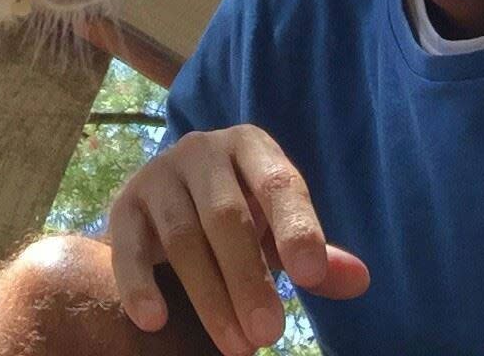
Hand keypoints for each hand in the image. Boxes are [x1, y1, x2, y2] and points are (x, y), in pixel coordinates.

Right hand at [108, 124, 369, 354]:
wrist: (170, 191)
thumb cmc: (240, 209)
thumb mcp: (277, 223)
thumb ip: (313, 252)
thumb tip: (358, 279)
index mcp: (249, 147)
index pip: (277, 181)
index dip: (296, 227)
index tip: (311, 277)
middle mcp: (201, 150)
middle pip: (225, 214)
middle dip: (248, 277)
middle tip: (269, 334)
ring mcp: (158, 174)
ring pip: (182, 235)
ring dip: (209, 295)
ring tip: (237, 345)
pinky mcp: (124, 205)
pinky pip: (128, 247)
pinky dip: (139, 284)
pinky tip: (154, 321)